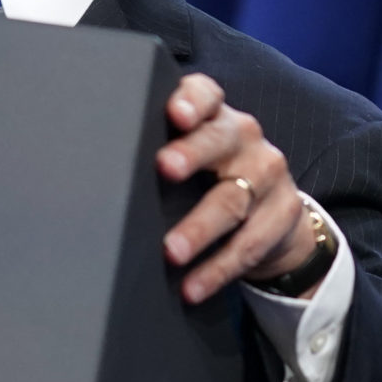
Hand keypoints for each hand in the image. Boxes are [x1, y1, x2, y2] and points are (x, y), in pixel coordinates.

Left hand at [157, 72, 316, 302]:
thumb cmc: (213, 177)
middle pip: (220, 140)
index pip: (206, 95)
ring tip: (170, 252)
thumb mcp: (193, 155)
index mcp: (216, 116)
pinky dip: (217, 269)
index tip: (175, 114)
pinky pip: (248, 244)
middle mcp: (245, 137)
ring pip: (233, 200)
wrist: (275, 213)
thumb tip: (98, 177)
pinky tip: (192, 287)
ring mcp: (269, 175)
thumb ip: (160, 151)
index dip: (192, 101)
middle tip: (164, 168)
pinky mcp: (283, 214)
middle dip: (192, 153)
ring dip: (199, 228)